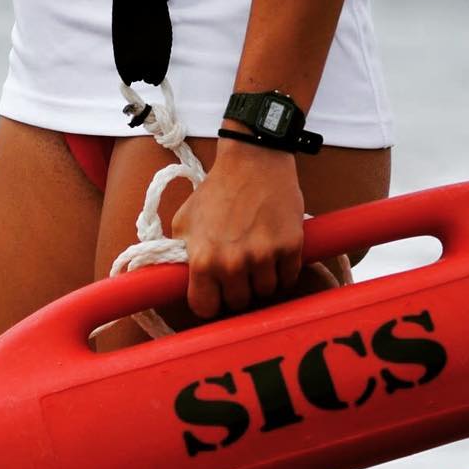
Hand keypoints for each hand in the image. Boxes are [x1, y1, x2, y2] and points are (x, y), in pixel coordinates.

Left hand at [171, 136, 305, 317]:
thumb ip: (181, 254)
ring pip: (265, 292)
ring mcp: (264, 257)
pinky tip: (275, 254)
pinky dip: (283, 271)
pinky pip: (288, 278)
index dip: (209, 302)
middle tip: (239, 272)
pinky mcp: (290, 247)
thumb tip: (178, 280)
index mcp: (203, 261)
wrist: (253, 161)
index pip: (205, 308)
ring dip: (262, 281)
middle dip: (237, 290)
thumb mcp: (184, 222)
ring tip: (257, 259)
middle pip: (238, 303)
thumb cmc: (216, 191)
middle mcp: (233, 264)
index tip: (214, 294)